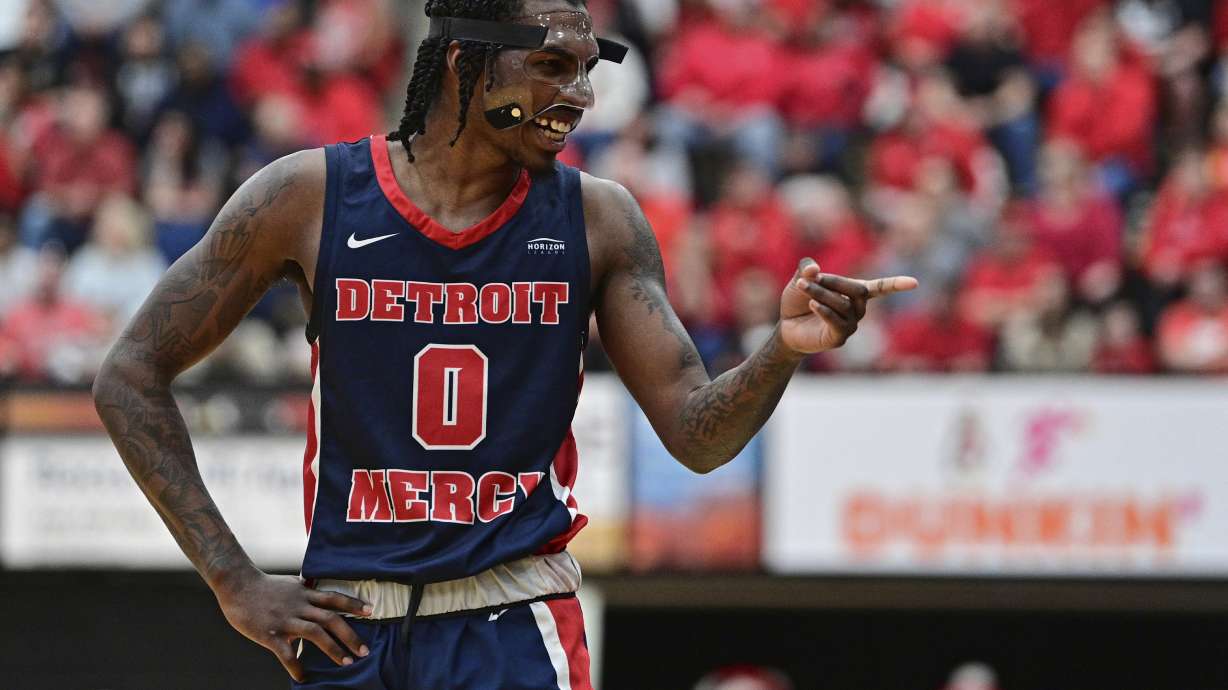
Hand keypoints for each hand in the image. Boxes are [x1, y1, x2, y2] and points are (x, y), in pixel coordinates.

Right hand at [215, 569, 372, 681]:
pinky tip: (303, 677)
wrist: (237, 584)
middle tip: (364, 651)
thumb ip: (306, 593)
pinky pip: (286, 653)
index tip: (370, 611)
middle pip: (331, 619)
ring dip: (333, 649)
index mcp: (305, 594)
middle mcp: (299, 606)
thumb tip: (320, 595)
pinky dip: (296, 666)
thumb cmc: (264, 586)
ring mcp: (286, 620)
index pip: (334, 598)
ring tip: (346, 663)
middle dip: (350, 635)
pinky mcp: (270, 633)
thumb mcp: (291, 585)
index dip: (353, 604)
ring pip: (315, 634)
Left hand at [780, 259, 917, 353]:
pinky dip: (825, 310)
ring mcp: (850, 325)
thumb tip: (814, 268)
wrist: (786, 328)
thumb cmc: (797, 302)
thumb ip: (806, 270)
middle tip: (810, 278)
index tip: (914, 283)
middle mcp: (857, 309)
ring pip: (843, 304)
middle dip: (834, 281)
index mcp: (854, 292)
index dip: (895, 284)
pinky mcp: (839, 338)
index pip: (879, 288)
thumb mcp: (800, 280)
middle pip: (858, 291)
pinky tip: (812, 304)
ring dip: (821, 294)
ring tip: (803, 288)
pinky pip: (837, 321)